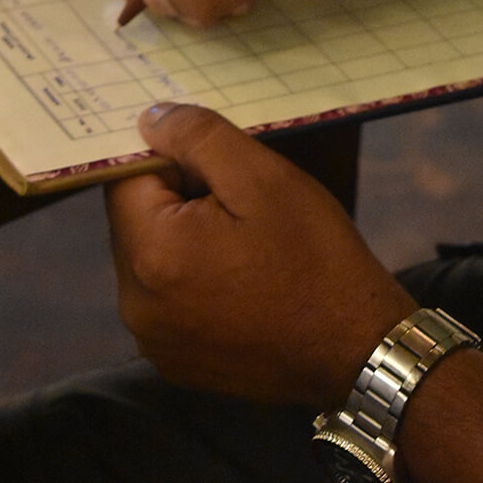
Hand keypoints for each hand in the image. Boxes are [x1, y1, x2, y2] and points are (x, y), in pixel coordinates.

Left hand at [107, 103, 412, 406]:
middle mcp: (135, 306)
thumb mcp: (263, 177)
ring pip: (151, 260)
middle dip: (179, 199)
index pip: (126, 178)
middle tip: (242, 204)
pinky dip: (192, 280)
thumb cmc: (313, 255)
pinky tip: (242, 281)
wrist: (355, 348)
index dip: (173, 159)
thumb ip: (198, 138)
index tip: (219, 165)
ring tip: (246, 243)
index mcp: (150, 254)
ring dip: (185, 239)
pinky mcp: (175, 363)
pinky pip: (166, 300)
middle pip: (136, 221)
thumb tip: (148, 119)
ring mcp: (154, 342)